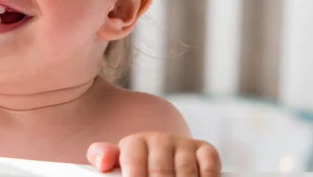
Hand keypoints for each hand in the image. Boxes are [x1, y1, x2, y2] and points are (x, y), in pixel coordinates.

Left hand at [87, 132, 220, 176]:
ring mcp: (183, 144)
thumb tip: (103, 163)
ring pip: (185, 172)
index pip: (134, 162)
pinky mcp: (204, 150)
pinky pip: (210, 163)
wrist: (161, 153)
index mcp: (136, 142)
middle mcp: (160, 140)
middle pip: (161, 172)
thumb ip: (104, 156)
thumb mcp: (118, 160)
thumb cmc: (136, 164)